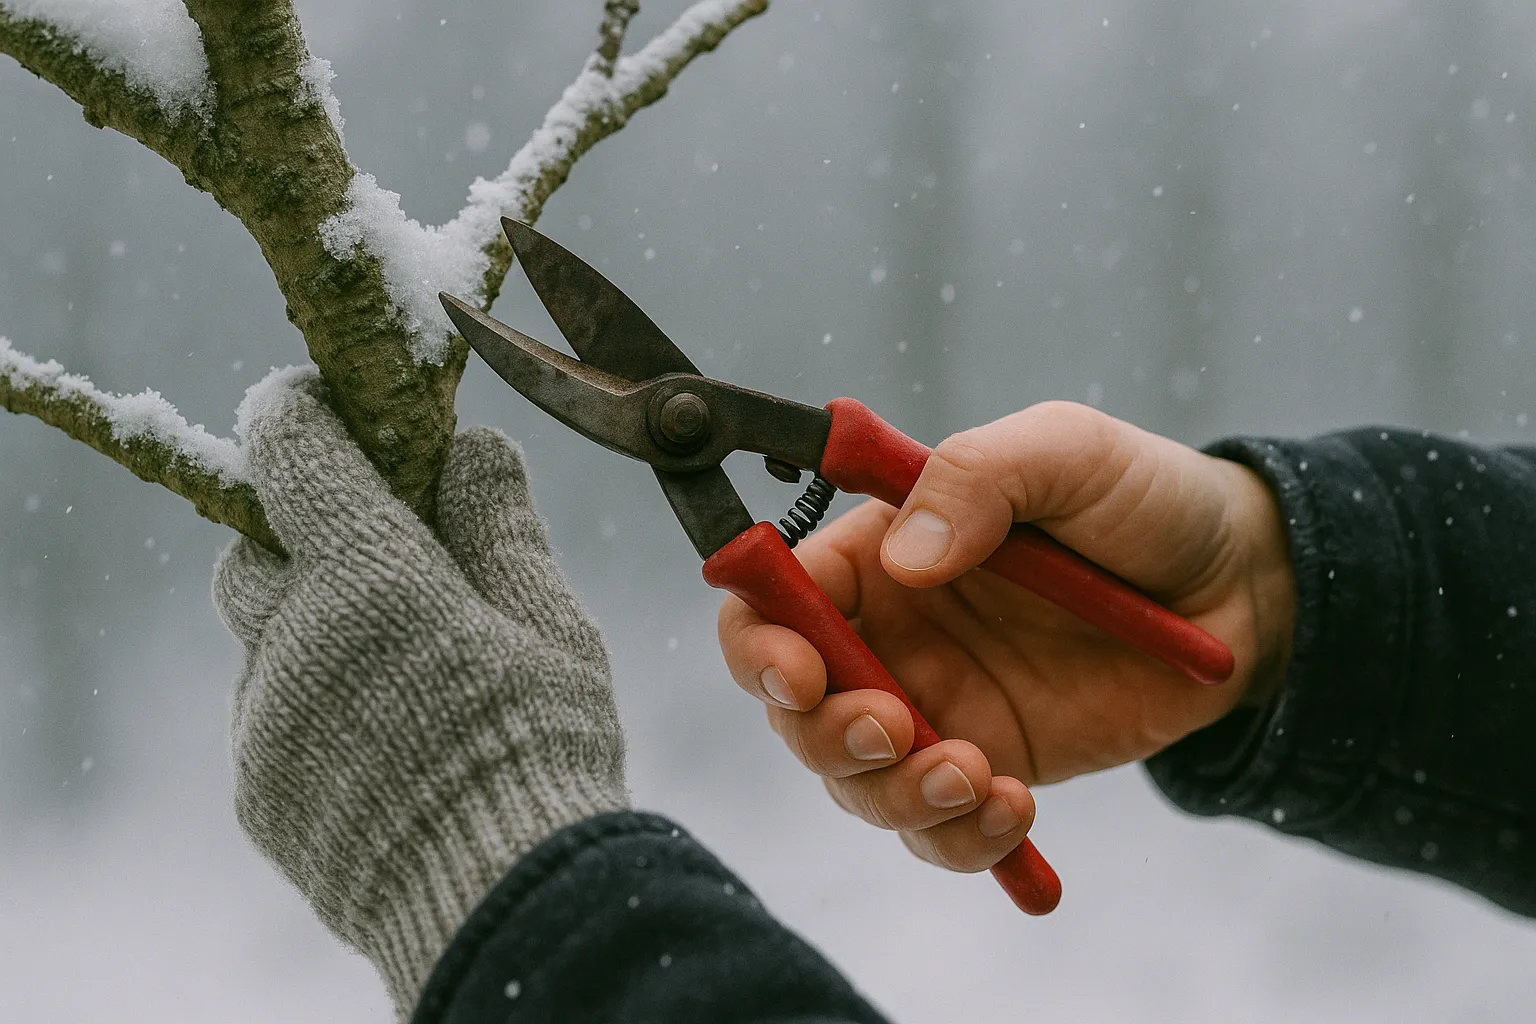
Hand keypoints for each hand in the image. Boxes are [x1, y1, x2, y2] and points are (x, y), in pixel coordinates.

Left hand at [213, 369, 625, 1010]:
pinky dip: (312, 699)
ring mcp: (263, 718)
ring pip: (262, 634)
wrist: (499, 899)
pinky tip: (389, 737)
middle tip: (383, 552)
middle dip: (304, 527)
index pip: (289, 447)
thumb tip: (469, 443)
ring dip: (310, 620)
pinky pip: (268, 713)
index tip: (331, 403)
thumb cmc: (540, 746)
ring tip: (399, 660)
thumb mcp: (548, 620)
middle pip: (254, 542)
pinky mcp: (258, 788)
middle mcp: (290, 637)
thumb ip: (497, 521)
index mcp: (365, 577)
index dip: (304, 410)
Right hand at [718, 401, 1293, 873]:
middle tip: (898, 729)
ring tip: (977, 777)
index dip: (760, 645)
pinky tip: (1014, 810)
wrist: (1241, 587)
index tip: (801, 674)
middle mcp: (890, 637)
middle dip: (826, 736)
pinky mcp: (991, 765)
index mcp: (878, 554)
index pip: (771, 604)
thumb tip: (902, 558)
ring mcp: (937, 709)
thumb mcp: (1063, 451)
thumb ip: (975, 479)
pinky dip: (960, 839)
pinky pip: (941, 829)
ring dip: (896, 797)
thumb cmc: (1141, 499)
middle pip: (796, 712)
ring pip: (858, 785)